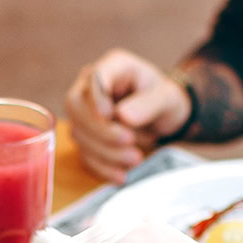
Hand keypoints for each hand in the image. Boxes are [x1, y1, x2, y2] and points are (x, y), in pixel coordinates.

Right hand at [63, 48, 192, 183]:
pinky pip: (85, 154)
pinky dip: (102, 167)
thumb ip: (148, 104)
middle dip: (101, 129)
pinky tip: (121, 175)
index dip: (96, 98)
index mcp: (112, 67)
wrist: (163, 118)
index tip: (109, 114)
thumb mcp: (166, 97)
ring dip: (105, 151)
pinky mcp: (86, 137)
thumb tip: (123, 116)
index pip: (93, 77)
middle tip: (129, 141)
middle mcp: (91, 87)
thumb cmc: (163, 100)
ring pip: (79, 133)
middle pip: (75, 106)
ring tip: (136, 158)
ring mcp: (85, 113)